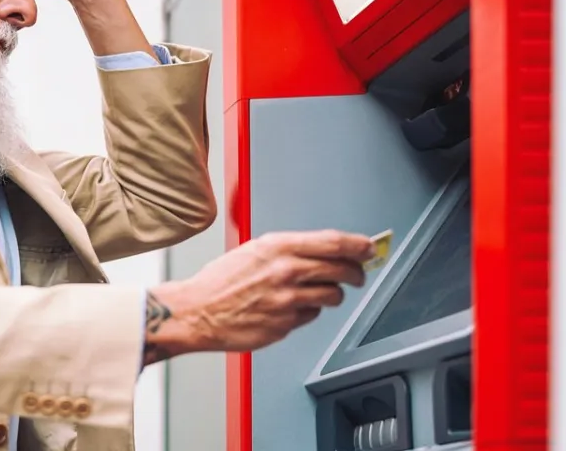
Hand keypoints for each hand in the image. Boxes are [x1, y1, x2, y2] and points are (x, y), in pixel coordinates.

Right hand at [143, 230, 373, 362]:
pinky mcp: (286, 324)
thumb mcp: (254, 251)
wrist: (196, 311)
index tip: (368, 248)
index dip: (358, 245)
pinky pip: (311, 315)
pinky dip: (307, 310)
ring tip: (319, 292)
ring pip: (333, 296)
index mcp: (278, 247)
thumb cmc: (219, 281)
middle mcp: (286, 271)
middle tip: (357, 274)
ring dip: (333, 294)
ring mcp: (287, 299)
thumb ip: (289, 250)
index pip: (333, 242)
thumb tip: (324, 250)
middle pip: (342, 269)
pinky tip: (290, 307)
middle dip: (356, 273)